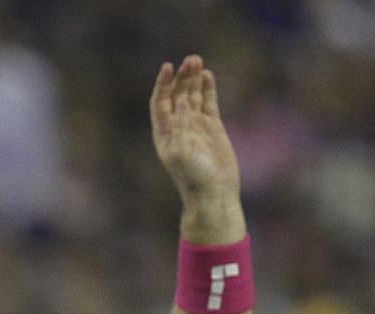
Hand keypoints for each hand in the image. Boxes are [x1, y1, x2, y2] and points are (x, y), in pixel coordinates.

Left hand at [151, 56, 241, 231]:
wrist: (214, 192)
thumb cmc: (194, 178)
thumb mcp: (182, 153)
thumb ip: (181, 127)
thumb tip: (182, 102)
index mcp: (164, 135)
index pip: (160, 103)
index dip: (162, 85)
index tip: (167, 67)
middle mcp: (178, 128)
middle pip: (176, 95)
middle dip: (181, 78)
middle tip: (190, 60)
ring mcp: (195, 127)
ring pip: (192, 96)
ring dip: (193, 79)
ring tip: (197, 61)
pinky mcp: (212, 128)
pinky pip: (208, 103)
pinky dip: (207, 89)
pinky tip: (207, 75)